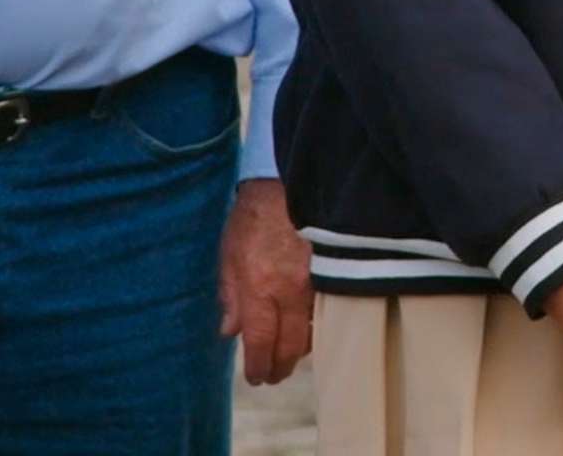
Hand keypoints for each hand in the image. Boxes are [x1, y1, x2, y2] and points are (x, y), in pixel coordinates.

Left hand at [217, 180, 314, 384]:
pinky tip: (309, 328)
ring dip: (300, 349)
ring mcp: (315, 282)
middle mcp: (289, 290)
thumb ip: (230, 296)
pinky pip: (327, 310)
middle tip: (273, 375)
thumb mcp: (228, 256)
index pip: (260, 343)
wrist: (286, 185)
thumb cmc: (251, 220)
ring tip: (290, 353)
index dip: (259, 366)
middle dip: (281, 367)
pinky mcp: (333, 271)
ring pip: (313, 331)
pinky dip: (317, 325)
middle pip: (290, 346)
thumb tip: (230, 332)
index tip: (257, 377)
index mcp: (259, 287)